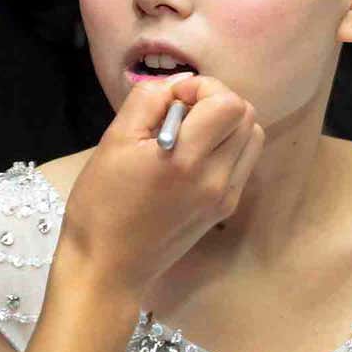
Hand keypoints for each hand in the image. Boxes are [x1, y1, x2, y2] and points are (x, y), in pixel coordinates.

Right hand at [57, 75, 264, 299]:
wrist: (109, 267)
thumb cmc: (101, 203)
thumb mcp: (113, 141)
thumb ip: (148, 101)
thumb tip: (180, 84)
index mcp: (185, 159)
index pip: (228, 102)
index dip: (201, 89)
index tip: (171, 101)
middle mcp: (216, 178)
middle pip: (246, 116)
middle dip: (215, 102)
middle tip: (180, 114)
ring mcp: (225, 196)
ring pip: (251, 138)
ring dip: (225, 124)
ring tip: (189, 134)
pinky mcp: (224, 209)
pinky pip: (242, 163)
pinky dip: (225, 148)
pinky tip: (193, 157)